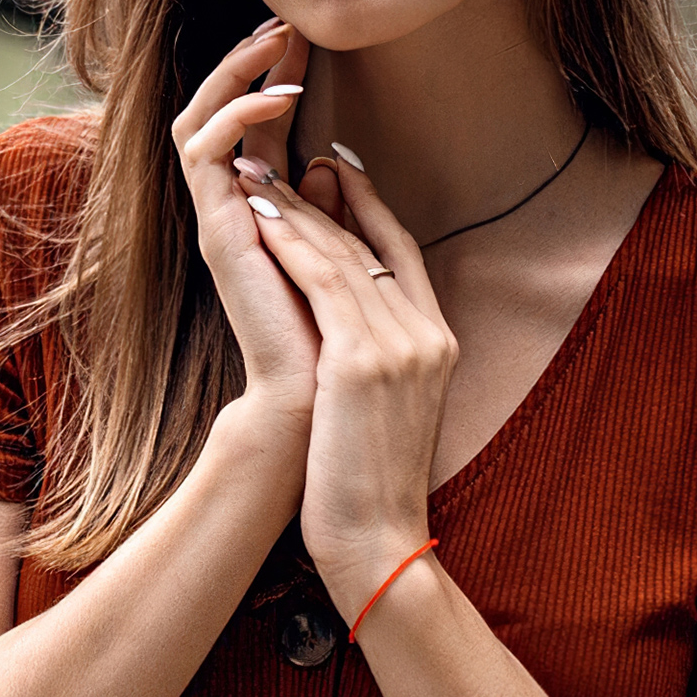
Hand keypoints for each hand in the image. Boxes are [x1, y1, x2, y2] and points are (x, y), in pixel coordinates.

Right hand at [167, 19, 323, 429]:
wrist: (312, 400)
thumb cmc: (333, 338)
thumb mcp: (343, 255)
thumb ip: (334, 209)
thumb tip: (332, 158)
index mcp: (260, 211)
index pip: (257, 125)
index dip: (276, 75)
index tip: (307, 36)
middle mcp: (230, 209)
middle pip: (219, 112)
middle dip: (249, 62)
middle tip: (285, 21)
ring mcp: (216, 217)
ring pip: (198, 119)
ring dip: (235, 75)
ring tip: (277, 42)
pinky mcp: (214, 228)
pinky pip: (203, 151)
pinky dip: (235, 116)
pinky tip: (277, 98)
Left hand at [241, 151, 454, 609]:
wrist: (376, 539)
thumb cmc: (366, 486)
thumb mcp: (382, 409)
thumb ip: (373, 356)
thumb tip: (340, 320)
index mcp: (438, 342)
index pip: (403, 253)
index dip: (371, 205)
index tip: (338, 168)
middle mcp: (427, 334)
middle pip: (371, 243)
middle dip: (325, 197)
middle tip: (284, 157)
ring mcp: (401, 345)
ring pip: (343, 254)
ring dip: (297, 209)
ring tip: (258, 174)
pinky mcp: (364, 360)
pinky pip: (324, 282)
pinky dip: (292, 242)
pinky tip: (260, 217)